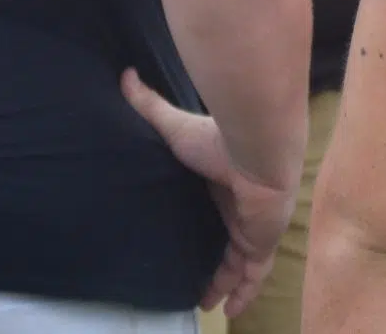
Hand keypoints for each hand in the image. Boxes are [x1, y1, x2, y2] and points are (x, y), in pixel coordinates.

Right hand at [122, 69, 296, 317]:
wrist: (257, 148)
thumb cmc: (217, 138)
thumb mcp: (175, 126)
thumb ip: (150, 106)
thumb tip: (124, 76)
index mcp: (223, 184)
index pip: (216, 211)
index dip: (206, 226)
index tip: (188, 239)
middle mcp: (241, 207)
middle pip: (230, 241)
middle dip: (218, 264)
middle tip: (197, 283)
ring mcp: (254, 226)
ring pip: (241, 264)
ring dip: (227, 284)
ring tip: (206, 303)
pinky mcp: (261, 242)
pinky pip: (254, 275)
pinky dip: (244, 293)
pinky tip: (230, 312)